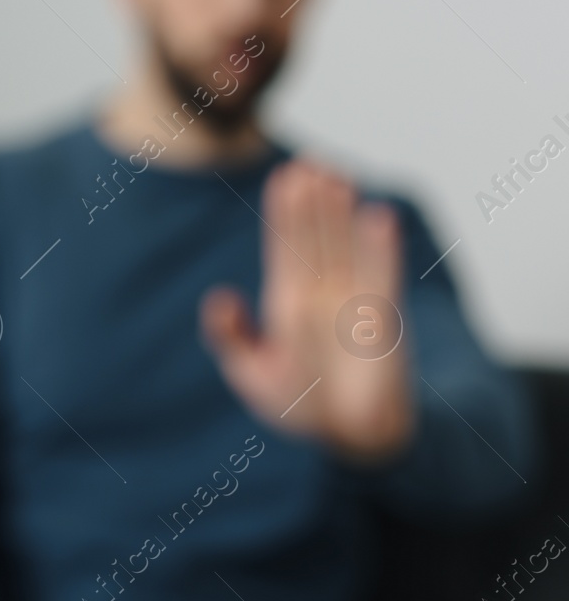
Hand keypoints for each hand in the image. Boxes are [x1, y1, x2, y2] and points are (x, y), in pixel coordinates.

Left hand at [200, 160, 413, 462]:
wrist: (350, 436)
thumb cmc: (301, 406)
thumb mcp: (252, 373)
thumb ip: (231, 337)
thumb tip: (218, 297)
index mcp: (287, 302)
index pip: (285, 247)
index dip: (284, 213)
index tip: (284, 177)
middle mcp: (320, 293)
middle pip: (315, 238)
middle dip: (312, 202)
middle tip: (310, 163)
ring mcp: (352, 302)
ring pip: (345, 247)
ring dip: (342, 214)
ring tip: (337, 175)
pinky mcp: (382, 320)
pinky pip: (381, 276)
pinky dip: (381, 248)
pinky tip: (378, 215)